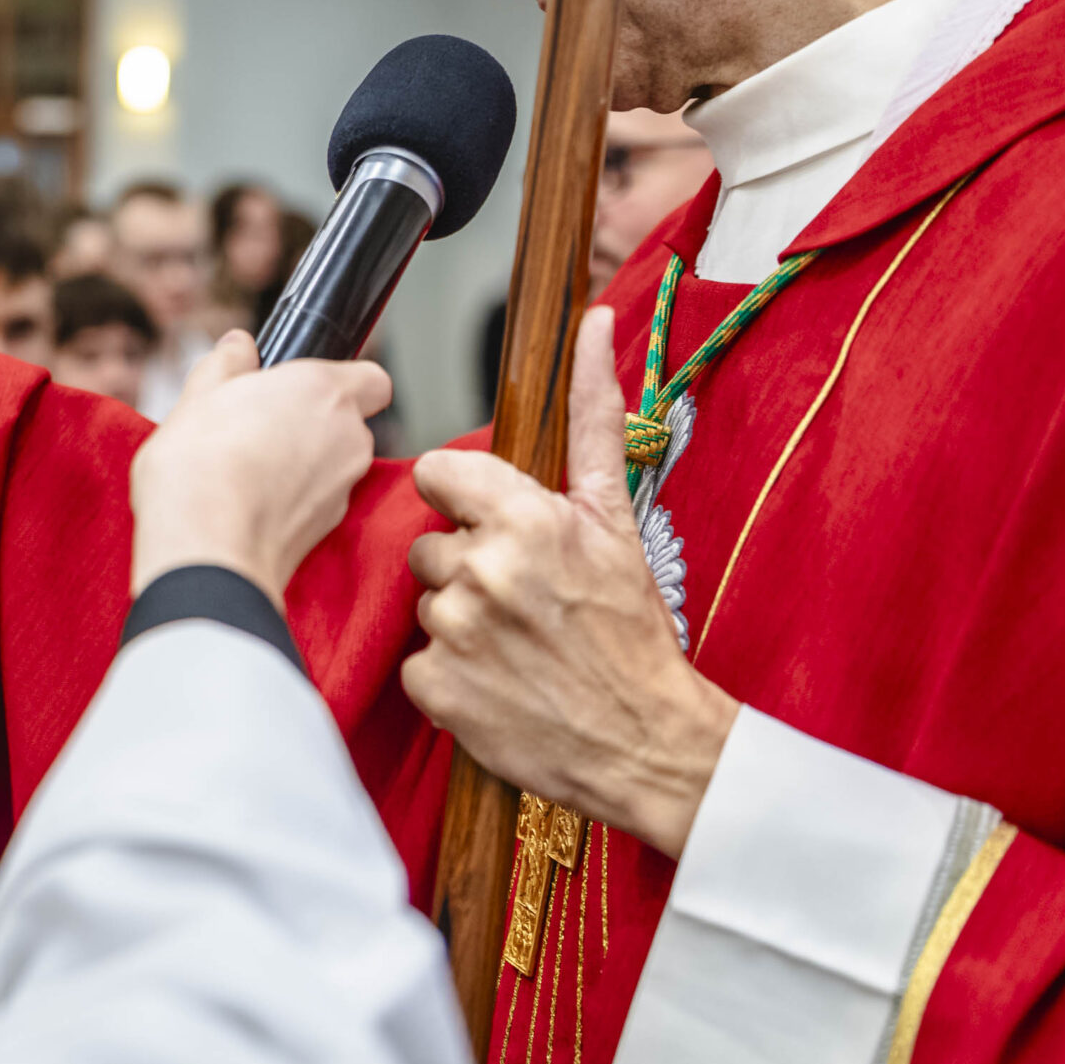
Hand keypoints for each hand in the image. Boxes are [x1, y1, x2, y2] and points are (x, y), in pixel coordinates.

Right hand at [129, 331, 392, 607]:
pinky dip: (294, 502)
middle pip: (349, 423)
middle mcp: (348, 437)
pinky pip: (319, 503)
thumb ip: (226, 365)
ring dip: (303, 465)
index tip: (299, 390)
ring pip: (335, 466)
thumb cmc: (200, 467)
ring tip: (246, 472)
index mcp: (324, 390)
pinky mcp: (329, 530)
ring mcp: (343, 488)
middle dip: (313, 425)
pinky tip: (249, 506)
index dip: (342, 383)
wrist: (205, 551)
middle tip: (259, 429)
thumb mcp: (198, 397)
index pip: (372, 378)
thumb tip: (239, 346)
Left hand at [400, 306, 737, 857]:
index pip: (438, 474)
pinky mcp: (435, 689)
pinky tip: (496, 683)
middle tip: (523, 599)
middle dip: (467, 564)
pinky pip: (416, 661)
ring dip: (459, 619)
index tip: (495, 526)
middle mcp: (482, 569)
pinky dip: (447, 674)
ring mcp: (454, 632)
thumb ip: (593, 415)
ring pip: (424, 601)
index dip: (464, 500)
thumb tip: (593, 321)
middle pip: (431, 542)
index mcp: (524, 518)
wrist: (648, 742)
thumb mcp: (616, 516)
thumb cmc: (632, 628)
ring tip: (515, 644)